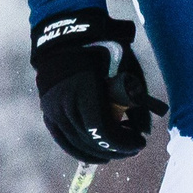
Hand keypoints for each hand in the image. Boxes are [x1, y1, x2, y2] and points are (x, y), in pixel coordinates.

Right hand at [31, 9, 166, 162]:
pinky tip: (96, 154)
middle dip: (115, 149)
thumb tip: (144, 130)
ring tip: (117, 150)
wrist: (65, 37)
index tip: (140, 142)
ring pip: (76, 144)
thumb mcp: (124, 67)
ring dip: (99, 152)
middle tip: (133, 148)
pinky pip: (63, 140)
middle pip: (90, 140)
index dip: (122, 142)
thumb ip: (135, 98)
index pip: (101, 130)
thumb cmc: (101, 49)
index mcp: (83, 90)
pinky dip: (80, 150)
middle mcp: (64, 103)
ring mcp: (52, 109)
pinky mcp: (47, 113)